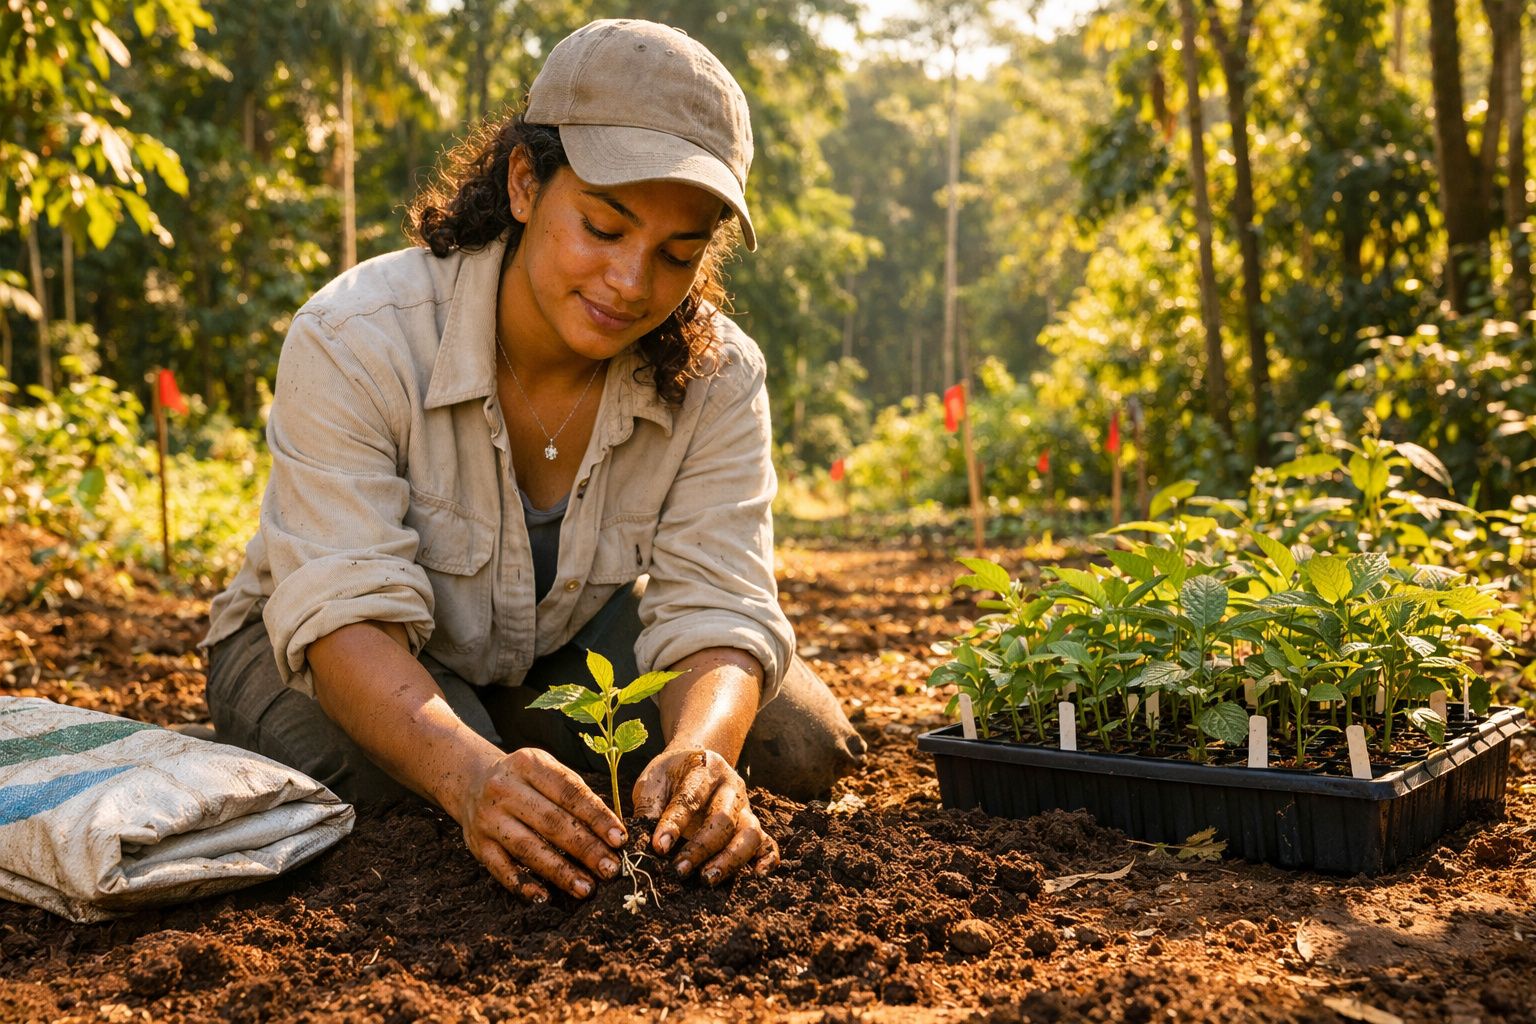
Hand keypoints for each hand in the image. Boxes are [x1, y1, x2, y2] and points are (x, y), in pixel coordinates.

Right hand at [457, 747, 627, 901]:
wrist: (473, 781)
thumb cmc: (526, 780)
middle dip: (585, 848)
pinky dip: (523, 885)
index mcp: (529, 764)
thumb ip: (576, 795)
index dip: (597, 817)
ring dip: (560, 871)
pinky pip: (501, 869)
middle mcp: (505, 789)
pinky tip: (545, 897)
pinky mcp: (477, 845)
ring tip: (587, 888)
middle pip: (551, 822)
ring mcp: (488, 818)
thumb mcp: (547, 770)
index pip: (569, 792)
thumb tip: (611, 832)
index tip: (619, 839)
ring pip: (528, 848)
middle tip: (610, 869)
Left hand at [633, 747, 779, 884]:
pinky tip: (758, 875)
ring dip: (730, 859)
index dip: (674, 824)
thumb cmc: (669, 777)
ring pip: (750, 833)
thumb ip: (648, 808)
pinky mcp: (752, 824)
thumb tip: (641, 844)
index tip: (658, 847)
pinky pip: (768, 842)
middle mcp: (730, 786)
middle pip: (723, 819)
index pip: (690, 799)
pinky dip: (768, 858)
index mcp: (704, 769)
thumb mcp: (653, 782)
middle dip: (700, 848)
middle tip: (679, 871)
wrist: (694, 761)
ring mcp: (745, 807)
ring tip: (708, 879)